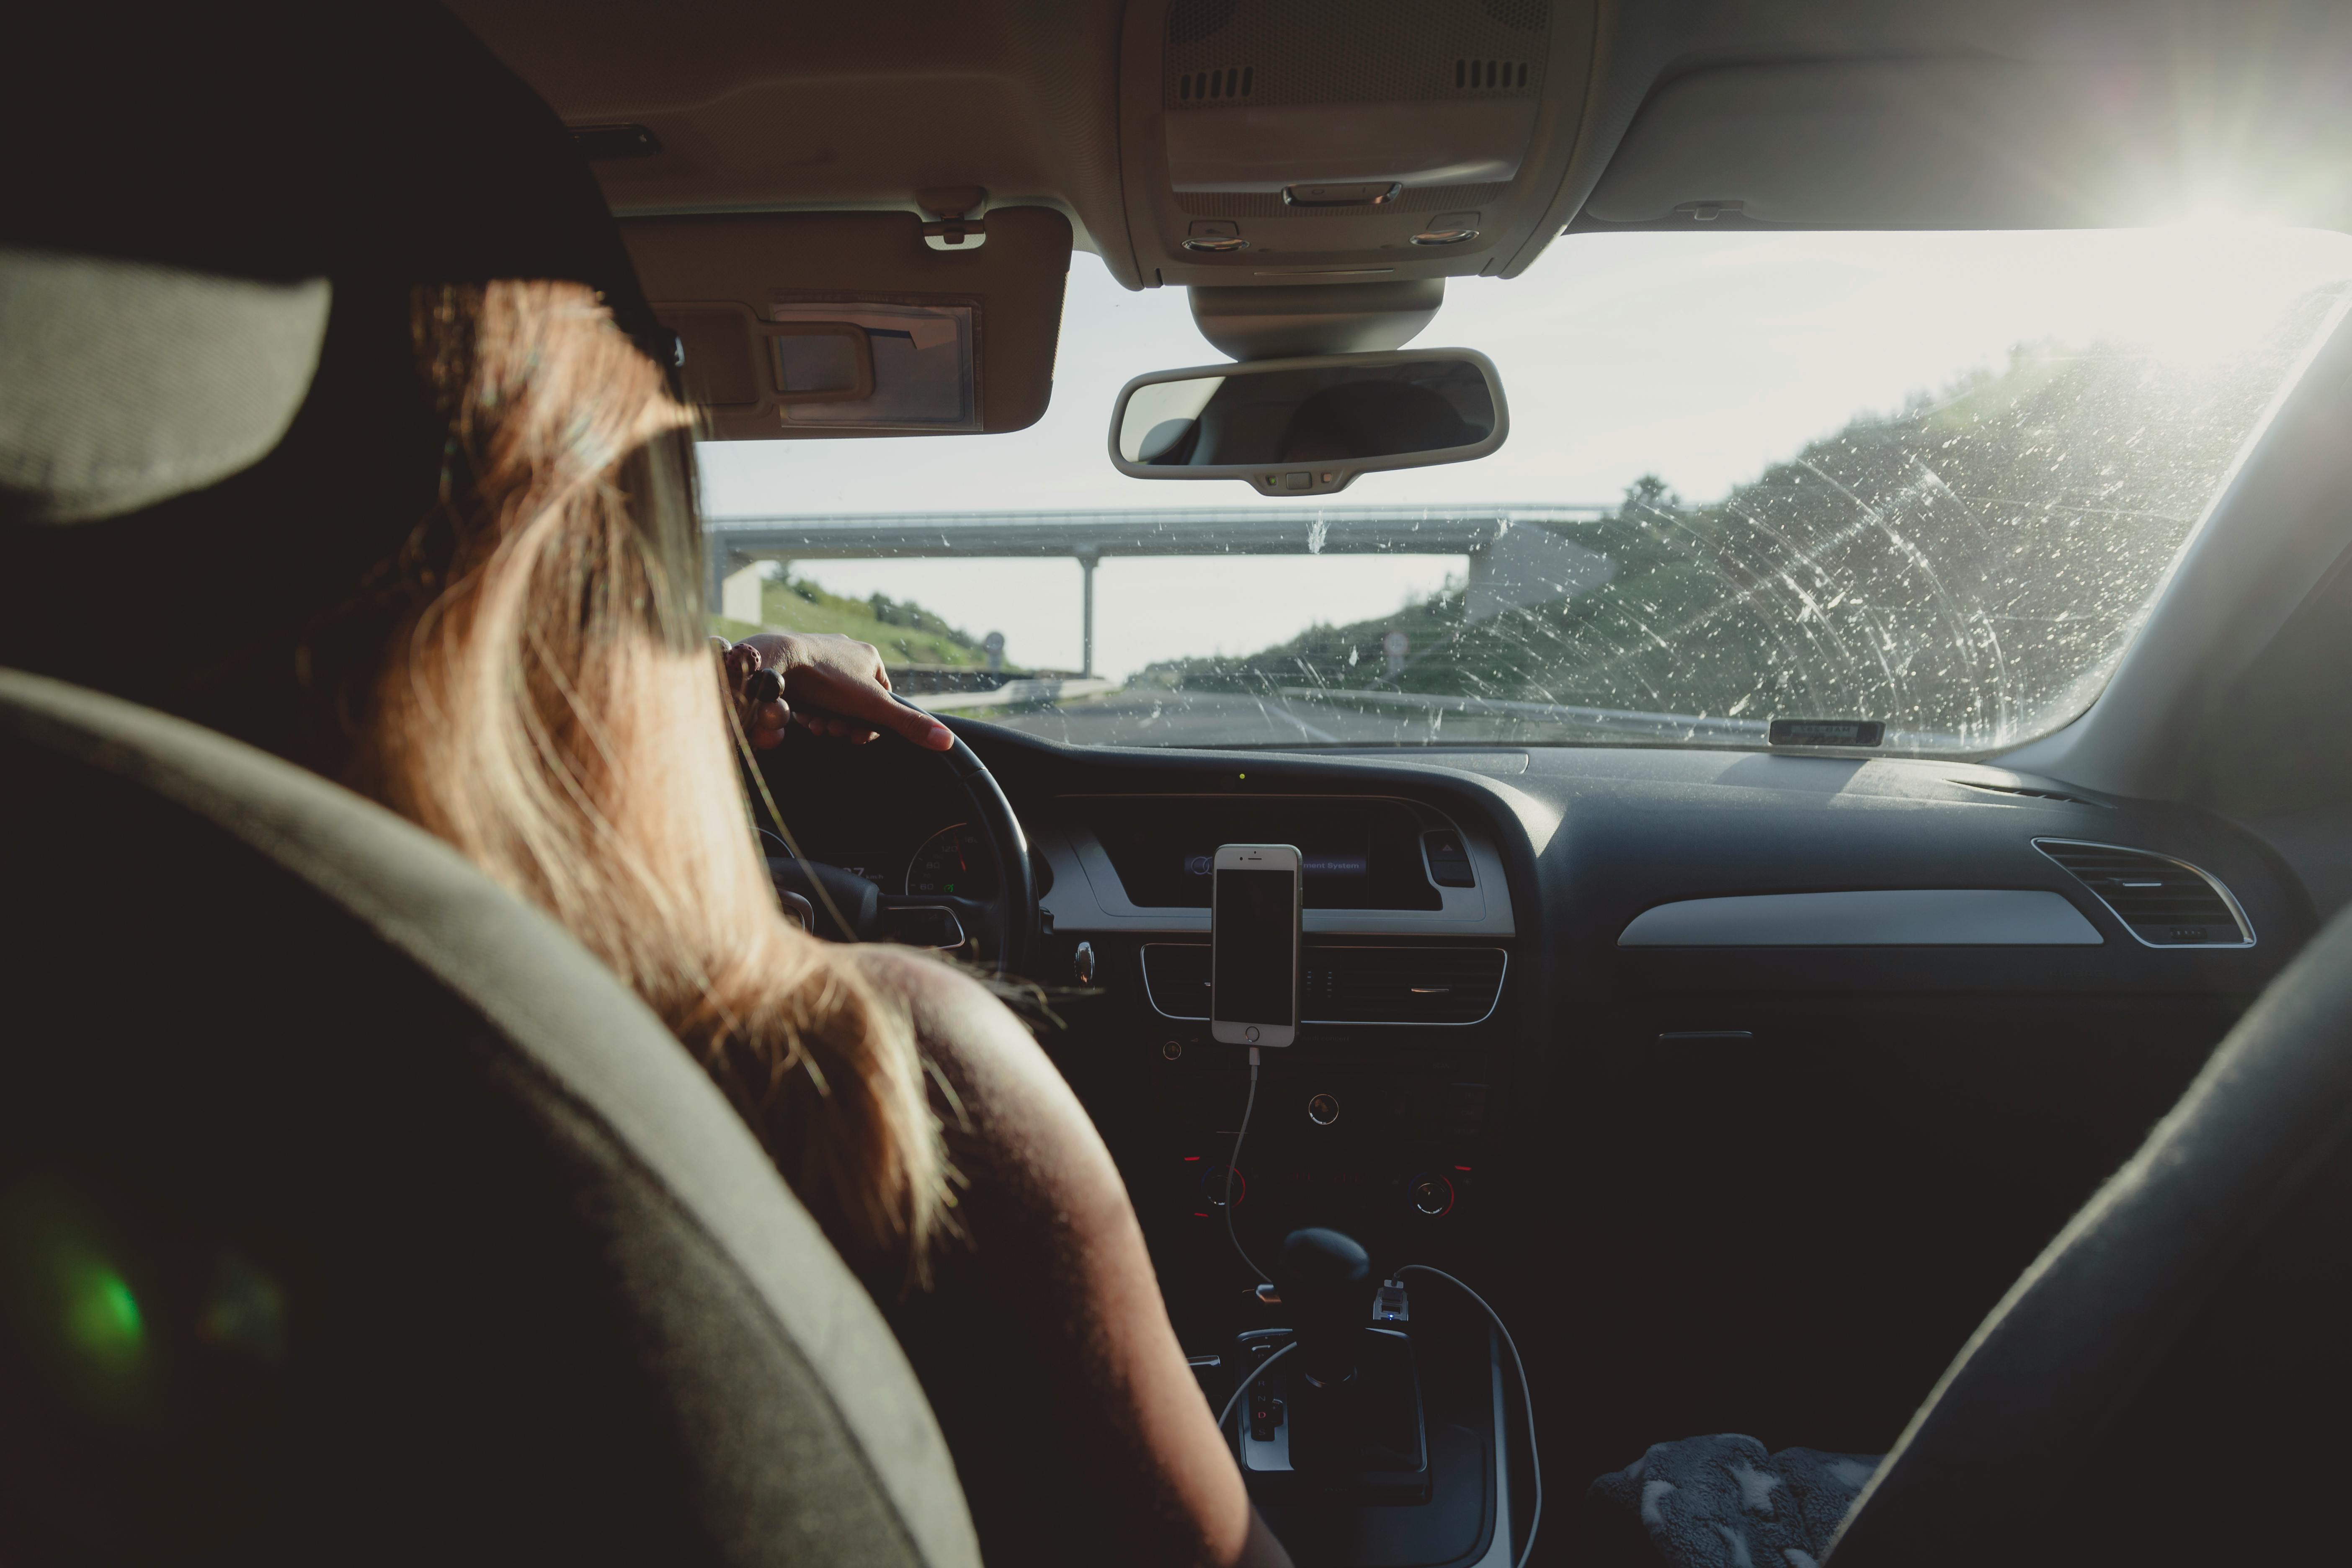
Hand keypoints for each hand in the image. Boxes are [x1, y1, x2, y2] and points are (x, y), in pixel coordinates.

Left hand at [716, 632, 954, 752]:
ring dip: (827, 719)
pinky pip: (810, 693)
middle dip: (846, 723)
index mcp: (870, 657)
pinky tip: (803, 716)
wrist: (778, 663)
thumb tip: (946, 741)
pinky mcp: (798, 663)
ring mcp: (821, 655)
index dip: (872, 724)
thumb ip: (908, 725)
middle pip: (856, 702)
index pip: (883, 699)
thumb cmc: (828, 681)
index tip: (856, 737)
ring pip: (832, 700)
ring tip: (816, 725)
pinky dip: (809, 709)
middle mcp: (847, 651)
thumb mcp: (873, 707)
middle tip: (834, 731)